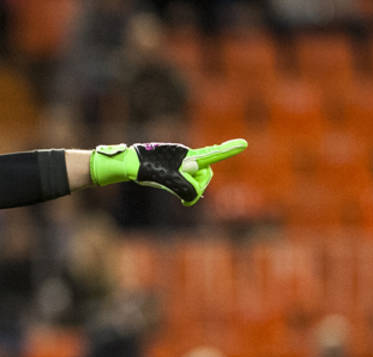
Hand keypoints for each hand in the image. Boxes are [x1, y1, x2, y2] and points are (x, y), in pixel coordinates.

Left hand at [90, 138, 247, 205]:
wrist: (128, 165)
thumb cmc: (146, 169)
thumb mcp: (167, 179)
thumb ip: (185, 183)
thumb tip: (194, 187)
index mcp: (188, 156)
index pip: (212, 154)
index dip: (228, 150)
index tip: (244, 144)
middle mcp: (187, 157)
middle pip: (204, 173)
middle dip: (198, 184)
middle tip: (185, 196)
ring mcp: (180, 162)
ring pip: (194, 179)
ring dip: (188, 188)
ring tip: (173, 189)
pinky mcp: (173, 169)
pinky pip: (185, 180)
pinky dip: (184, 188)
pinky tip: (182, 198)